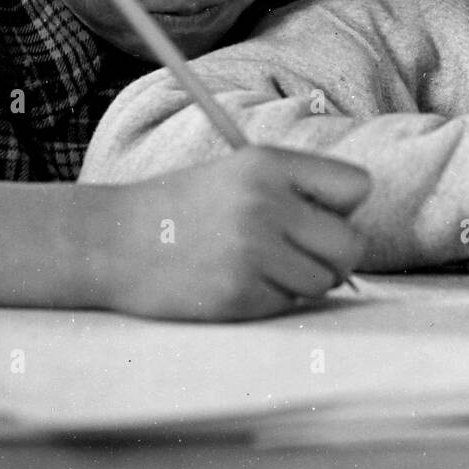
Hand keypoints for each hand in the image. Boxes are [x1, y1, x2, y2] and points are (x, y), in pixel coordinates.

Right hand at [94, 146, 370, 319]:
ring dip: (303, 281)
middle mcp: (265, 204)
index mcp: (269, 164)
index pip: (358, 186)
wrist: (110, 240)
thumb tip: (355, 234)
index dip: (344, 206)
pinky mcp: (237, 294)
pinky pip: (289, 304)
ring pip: (325, 281)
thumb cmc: (184, 207)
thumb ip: (298, 191)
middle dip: (335, 254)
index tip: (320, 214)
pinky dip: (272, 299)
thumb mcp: (240, 173)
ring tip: (261, 265)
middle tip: (302, 253)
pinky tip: (236, 281)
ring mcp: (251, 251)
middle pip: (351, 244)